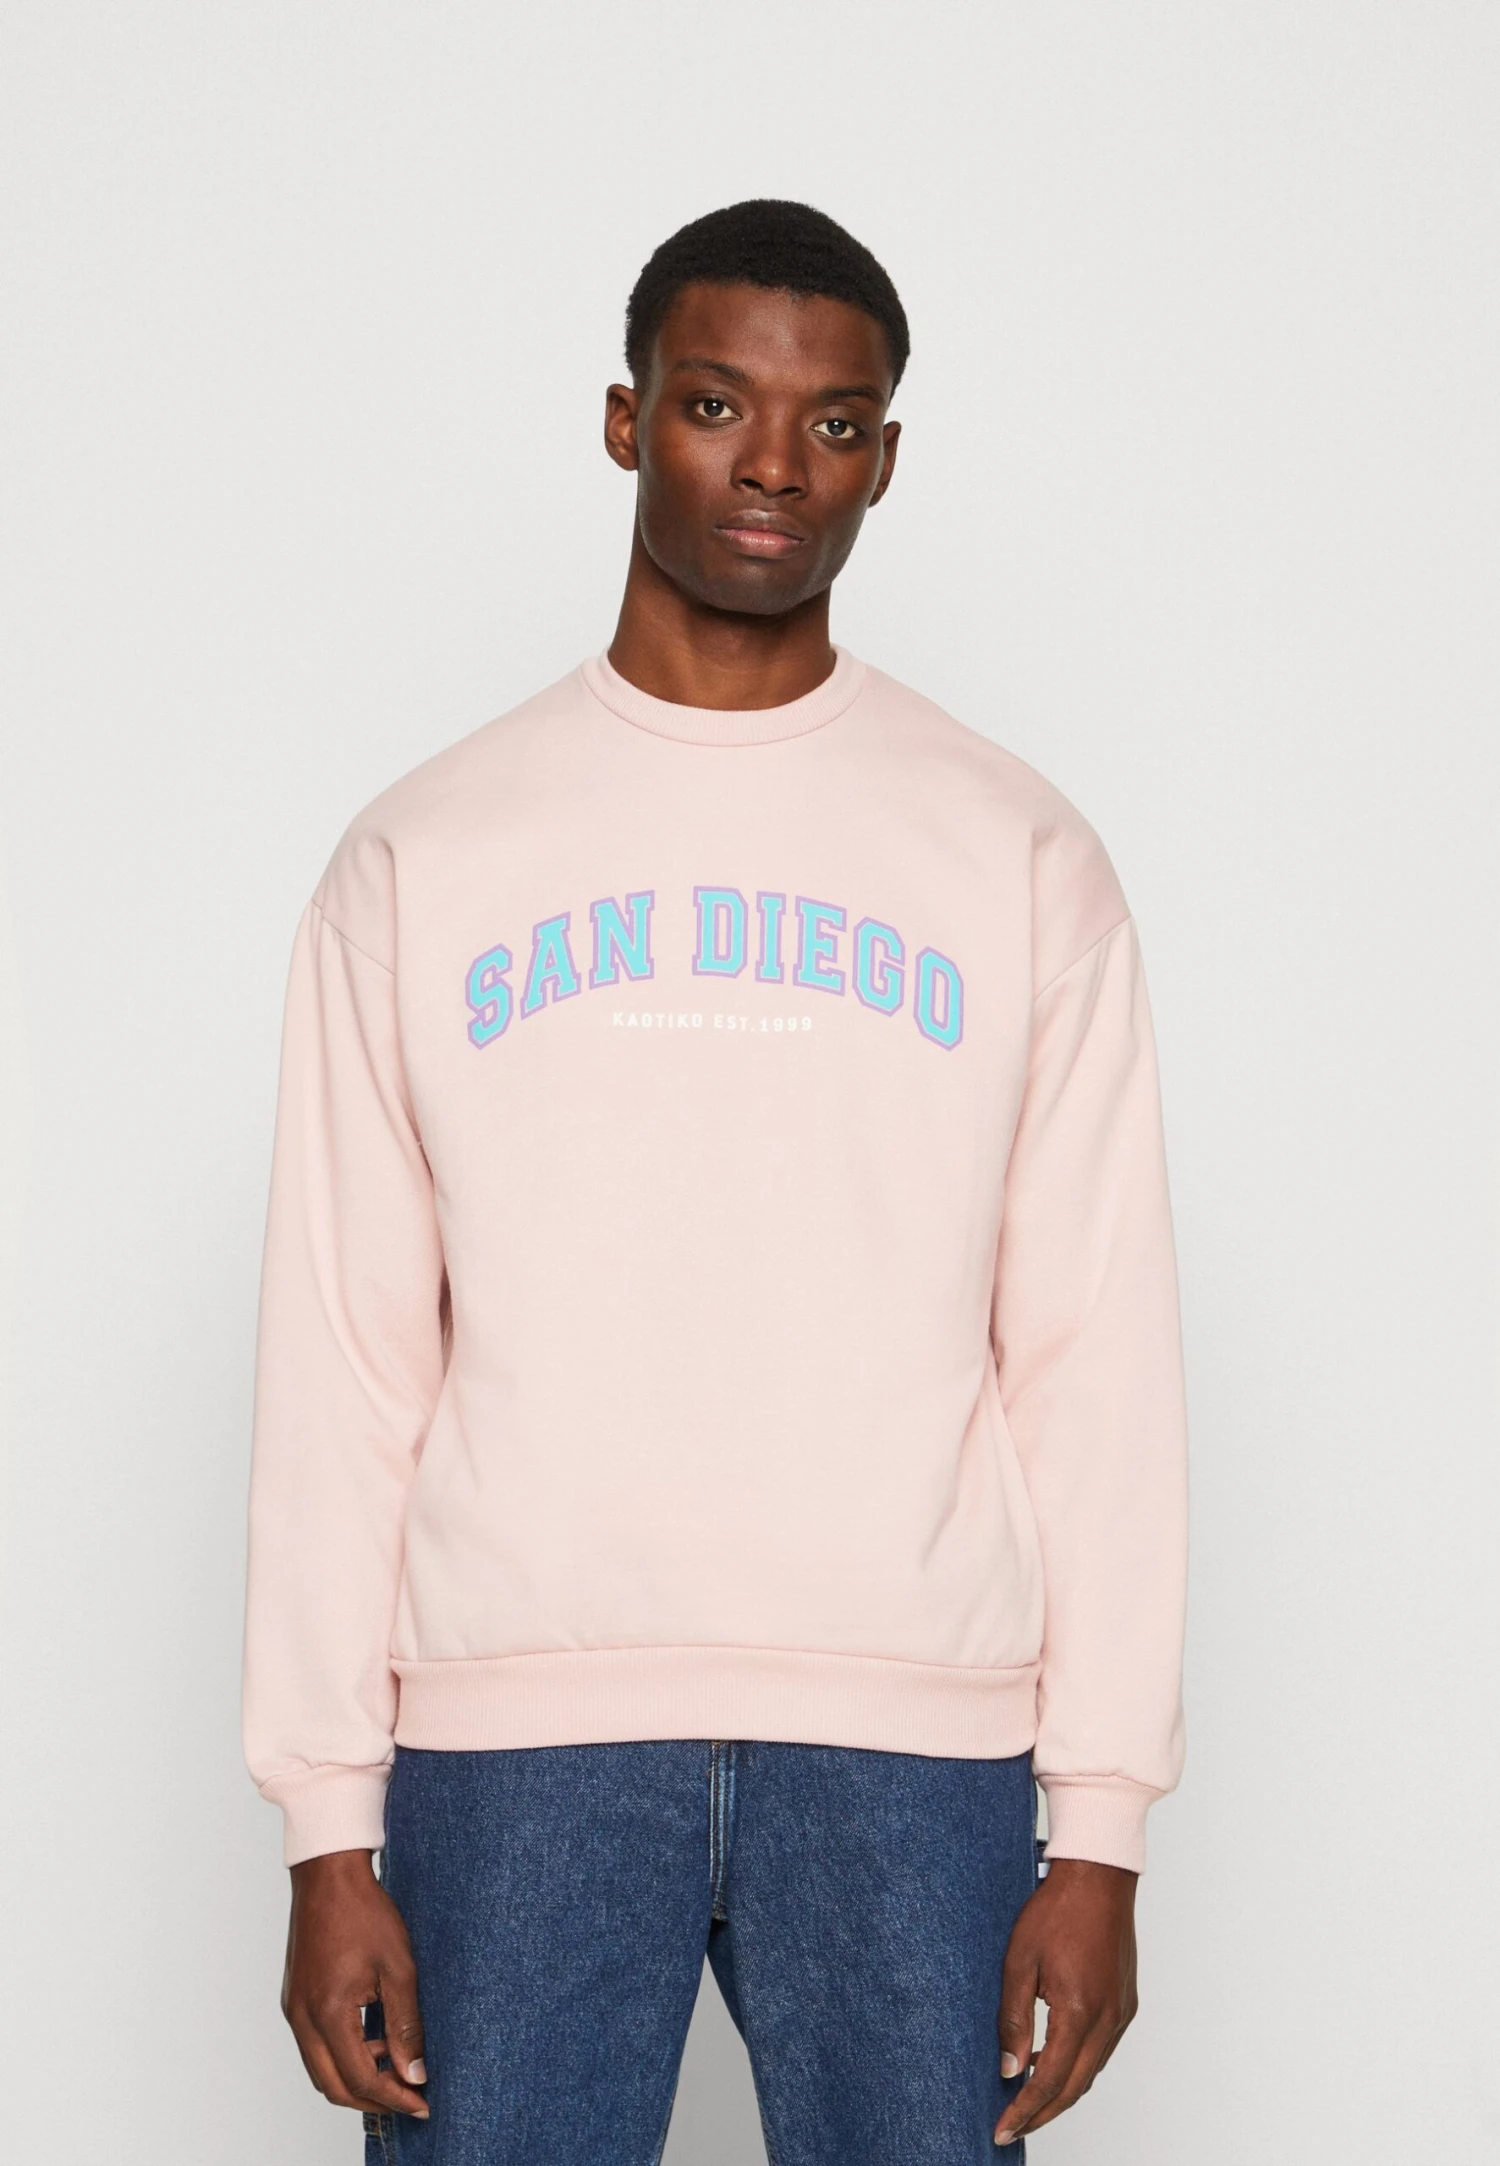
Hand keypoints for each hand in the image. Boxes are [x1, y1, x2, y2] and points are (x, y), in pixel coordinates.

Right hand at [281, 1848, 429, 2121]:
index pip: (360, 2078)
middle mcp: (303, 2019)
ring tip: (395, 2065)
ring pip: (321, 2070)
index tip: (423, 2103)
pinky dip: (342, 2055)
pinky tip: (372, 2039)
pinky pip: (315, 2047)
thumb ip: (406, 2024)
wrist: (328, 1874)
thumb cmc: (365, 1912)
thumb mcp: (398, 1967)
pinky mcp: (295, 2000)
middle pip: (334, 2086)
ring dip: (356, 2078)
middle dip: (373, 2099)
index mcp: (328, 2013)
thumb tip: (414, 2073)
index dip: (394, 2097)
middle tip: (410, 2096)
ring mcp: (294, 2010)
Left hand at [992, 1857, 1138, 2146]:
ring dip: (1061, 2091)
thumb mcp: (1019, 1961)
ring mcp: (1121, 2012)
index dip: (1025, 2110)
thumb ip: (1013, 2018)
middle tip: (1013, 2127)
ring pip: (1090, 2071)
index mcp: (1079, 2012)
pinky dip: (1077, 2065)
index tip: (1003, 2129)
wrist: (1098, 1877)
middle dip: (1043, 2113)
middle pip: (1075, 2087)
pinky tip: (1053, 2060)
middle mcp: (1107, 2020)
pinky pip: (1101, 2049)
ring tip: (1028, 2100)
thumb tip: (1009, 2069)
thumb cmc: (1056, 1910)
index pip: (1050, 2081)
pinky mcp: (1126, 2002)